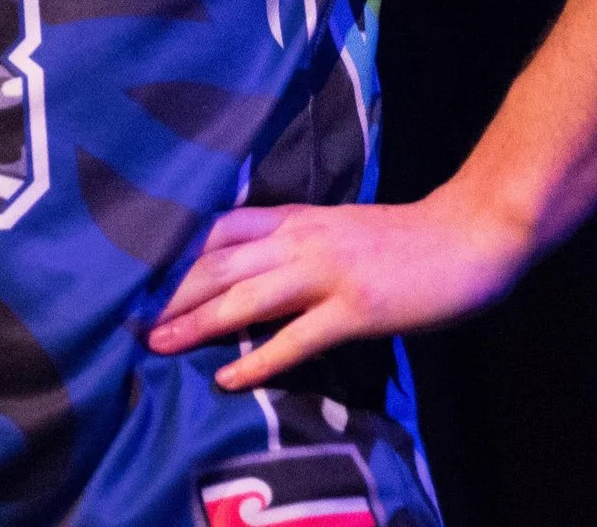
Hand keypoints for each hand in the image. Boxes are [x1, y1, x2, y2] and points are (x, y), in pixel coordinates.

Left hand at [147, 190, 531, 390]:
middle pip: (216, 263)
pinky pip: (295, 339)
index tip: (134, 271)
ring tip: (157, 343)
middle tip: (127, 316)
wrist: (469, 233)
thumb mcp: (335, 224)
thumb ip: (292, 238)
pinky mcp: (355, 309)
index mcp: (294, 218)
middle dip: (168, 292)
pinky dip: (257, 361)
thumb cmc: (404, 236)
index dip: (174, 251)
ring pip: (243, 297)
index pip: (216, 228)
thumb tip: (249, 262)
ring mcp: (326, 274)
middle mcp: (299, 240)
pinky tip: (227, 378)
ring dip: (195, 322)